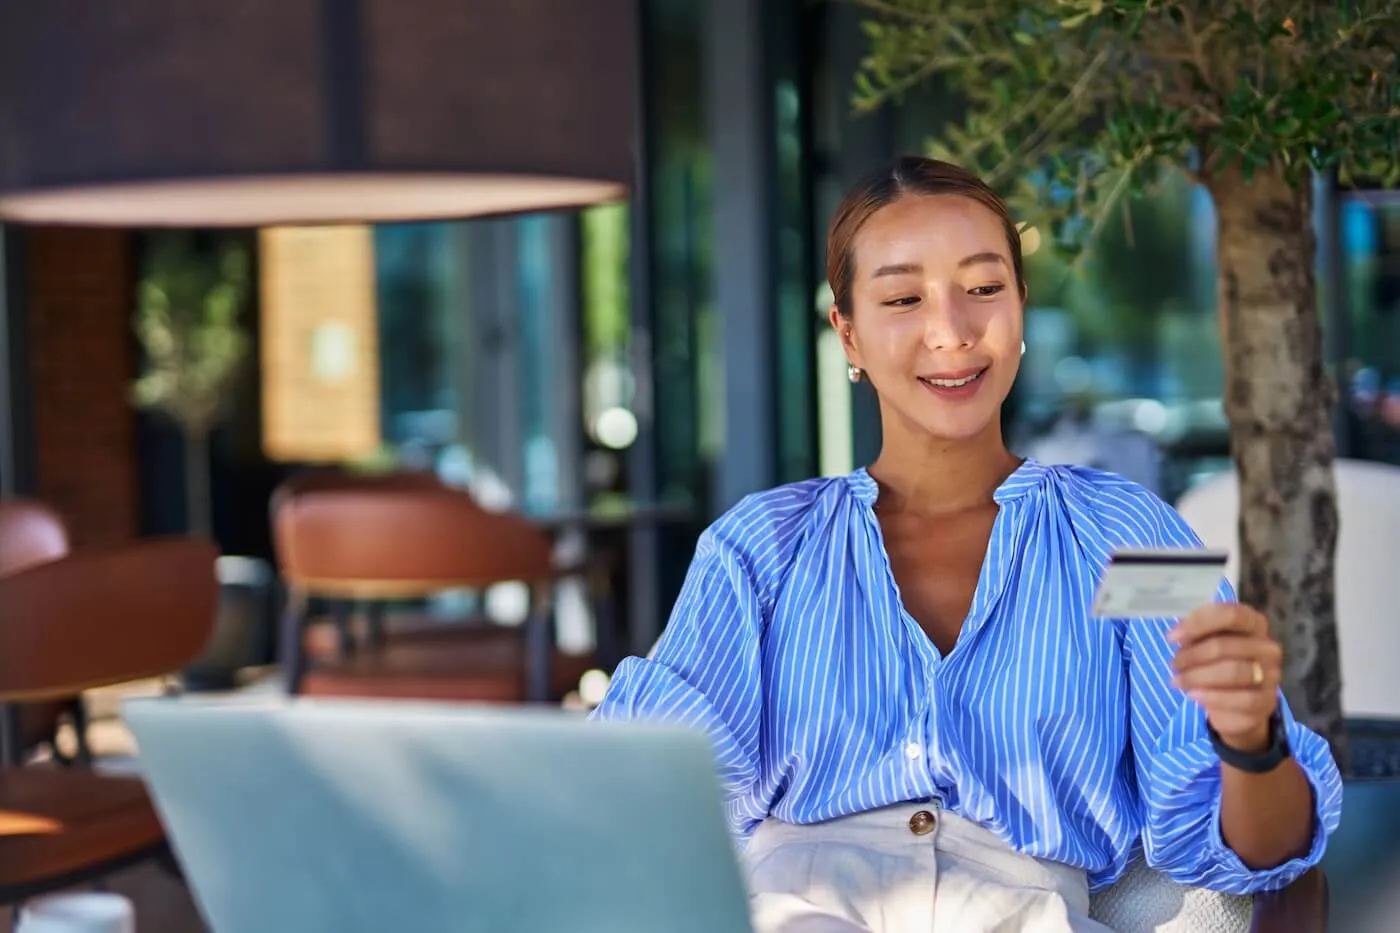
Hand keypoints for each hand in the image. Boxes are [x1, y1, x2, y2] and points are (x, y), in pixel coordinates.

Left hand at [1168, 603, 1281, 752]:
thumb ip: (1195, 633)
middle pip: (1225, 646)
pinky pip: (1241, 699)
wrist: (1236, 703)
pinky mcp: (1268, 700)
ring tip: (1178, 681)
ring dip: (1198, 677)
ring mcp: (1271, 674)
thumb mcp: (1205, 642)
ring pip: (1233, 672)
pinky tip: (1193, 695)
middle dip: (1192, 656)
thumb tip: (1177, 633)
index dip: (1198, 623)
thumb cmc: (1218, 662)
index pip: (1231, 615)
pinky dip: (1212, 697)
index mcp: (1253, 623)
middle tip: (1174, 665)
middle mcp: (1267, 646)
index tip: (1172, 637)